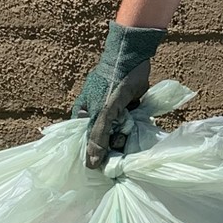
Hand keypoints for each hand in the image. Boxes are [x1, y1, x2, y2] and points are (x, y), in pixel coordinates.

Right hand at [73, 20, 167, 168]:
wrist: (132, 57)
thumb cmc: (112, 83)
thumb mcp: (104, 111)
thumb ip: (98, 136)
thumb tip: (92, 164)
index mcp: (83, 114)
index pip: (85, 141)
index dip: (94, 153)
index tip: (104, 165)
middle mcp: (96, 115)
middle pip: (103, 140)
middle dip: (112, 145)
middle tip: (121, 146)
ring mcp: (113, 113)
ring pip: (118, 134)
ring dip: (125, 137)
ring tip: (130, 134)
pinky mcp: (129, 109)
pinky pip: (131, 126)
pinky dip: (135, 129)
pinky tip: (139, 130)